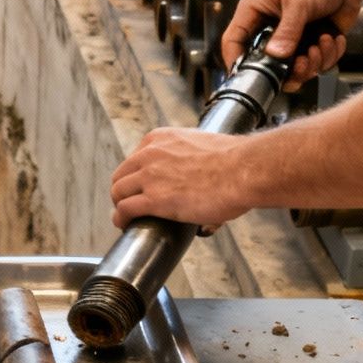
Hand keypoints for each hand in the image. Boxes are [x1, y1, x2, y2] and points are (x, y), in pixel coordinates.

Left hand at [109, 128, 254, 229]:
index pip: (134, 158)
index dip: (135, 177)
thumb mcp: (203, 148)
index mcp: (161, 139)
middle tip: (130, 204)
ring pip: (118, 192)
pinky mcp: (154, 199)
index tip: (139, 187)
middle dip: (123, 191)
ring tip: (125, 217)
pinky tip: (124, 224)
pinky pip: (125, 209)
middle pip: (121, 175)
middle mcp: (150, 154)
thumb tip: (202, 182)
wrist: (244, 171)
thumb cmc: (234, 162)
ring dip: (120, 205)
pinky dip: (121, 218)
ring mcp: (150, 176)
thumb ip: (193, 160)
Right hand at [220, 0, 360, 91]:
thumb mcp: (299, 4)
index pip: (233, 40)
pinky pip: (314, 66)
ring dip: (312, 63)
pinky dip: (327, 57)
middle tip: (302, 63)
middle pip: (265, 64)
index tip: (248, 77)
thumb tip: (276, 56)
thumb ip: (287, 31)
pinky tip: (331, 38)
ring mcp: (289, 39)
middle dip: (288, 69)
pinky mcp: (308, 46)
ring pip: (292, 70)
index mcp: (254, 11)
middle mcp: (268, 28)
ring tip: (321, 44)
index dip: (235, 60)